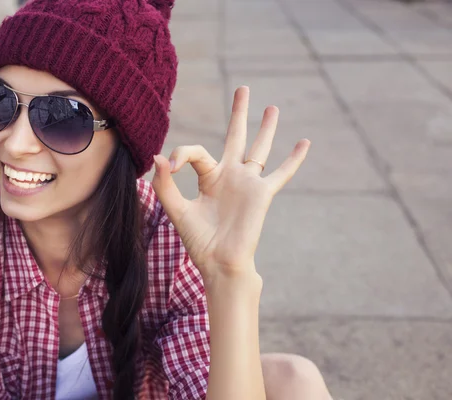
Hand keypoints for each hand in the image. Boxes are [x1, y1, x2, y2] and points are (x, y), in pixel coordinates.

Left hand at [152, 86, 310, 283]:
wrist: (219, 262)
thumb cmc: (198, 241)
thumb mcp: (176, 210)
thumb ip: (166, 185)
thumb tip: (159, 156)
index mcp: (209, 178)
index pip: (196, 152)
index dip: (181, 155)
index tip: (169, 168)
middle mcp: (230, 175)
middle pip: (236, 136)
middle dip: (239, 113)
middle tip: (243, 89)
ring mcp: (248, 182)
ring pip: (259, 148)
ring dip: (266, 128)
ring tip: (272, 107)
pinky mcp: (262, 193)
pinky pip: (281, 173)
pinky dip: (294, 159)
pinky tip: (305, 142)